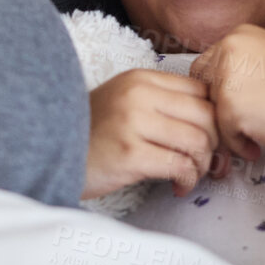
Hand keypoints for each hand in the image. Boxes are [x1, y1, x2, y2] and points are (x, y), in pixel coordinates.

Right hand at [83, 69, 220, 199]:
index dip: (216, 117)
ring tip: (190, 175)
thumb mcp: (126, 102)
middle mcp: (139, 95)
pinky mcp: (130, 154)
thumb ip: (162, 102)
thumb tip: (213, 122)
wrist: (48, 151)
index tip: (215, 138)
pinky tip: (178, 186)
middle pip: (206, 115)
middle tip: (209, 163)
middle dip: (215, 145)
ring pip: (197, 141)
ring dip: (202, 165)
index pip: (202, 91)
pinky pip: (179, 165)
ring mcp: (134, 123)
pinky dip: (187, 179)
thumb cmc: (93, 132)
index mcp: (142, 78)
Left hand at [194, 24, 264, 238]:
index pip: (207, 66)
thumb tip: (205, 92)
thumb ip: (238, 69)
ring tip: (257, 134)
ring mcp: (228, 74)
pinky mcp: (230, 104)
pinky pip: (221, 132)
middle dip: (220, 110)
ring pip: (210, 111)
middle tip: (244, 124)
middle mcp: (230, 47)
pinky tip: (258, 144)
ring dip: (230, 129)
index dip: (220, 92)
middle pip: (202, 87)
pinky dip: (238, 144)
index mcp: (241, 33)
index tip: (243, 107)